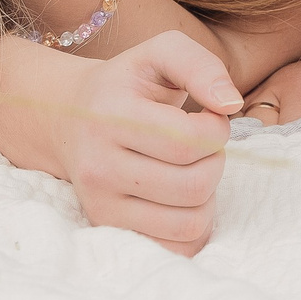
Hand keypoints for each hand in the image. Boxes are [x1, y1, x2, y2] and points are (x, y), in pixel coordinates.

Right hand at [47, 31, 240, 254]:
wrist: (69, 116)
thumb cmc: (128, 83)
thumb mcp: (162, 52)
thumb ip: (202, 66)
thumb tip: (231, 104)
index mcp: (113, 117)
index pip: (189, 142)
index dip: (217, 129)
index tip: (209, 117)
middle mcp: (100, 166)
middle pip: (194, 185)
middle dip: (216, 162)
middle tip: (202, 146)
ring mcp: (101, 204)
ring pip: (189, 222)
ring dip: (208, 195)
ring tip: (192, 170)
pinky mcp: (108, 228)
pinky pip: (174, 248)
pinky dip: (194, 226)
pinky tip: (183, 198)